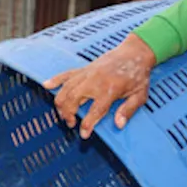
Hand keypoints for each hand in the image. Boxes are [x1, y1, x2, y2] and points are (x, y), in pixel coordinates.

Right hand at [42, 35, 156, 138]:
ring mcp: (87, 73)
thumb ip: (128, 110)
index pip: (94, 112)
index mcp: (110, 90)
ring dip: (61, 103)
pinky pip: (66, 74)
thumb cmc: (139, 74)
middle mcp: (95, 81)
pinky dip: (55, 80)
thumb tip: (118, 125)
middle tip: (71, 124)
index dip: (87, 125)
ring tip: (63, 114)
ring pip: (66, 89)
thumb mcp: (140, 95)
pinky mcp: (84, 68)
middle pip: (72, 100)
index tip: (84, 135)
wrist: (135, 52)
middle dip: (68, 115)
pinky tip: (46, 86)